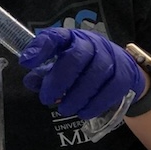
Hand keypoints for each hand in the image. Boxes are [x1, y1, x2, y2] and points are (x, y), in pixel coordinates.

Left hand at [18, 28, 144, 119]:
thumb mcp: (62, 63)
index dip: (40, 48)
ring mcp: (111, 57)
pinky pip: (111, 89)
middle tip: (47, 98)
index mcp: (72, 38)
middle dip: (59, 81)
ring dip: (77, 96)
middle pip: (76, 57)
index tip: (26, 62)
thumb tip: (30, 82)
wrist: (121, 67)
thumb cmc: (84, 66)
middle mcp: (92, 43)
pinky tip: (84, 112)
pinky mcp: (125, 74)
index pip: (55, 37)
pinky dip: (95, 104)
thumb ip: (44, 73)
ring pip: (95, 75)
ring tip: (66, 109)